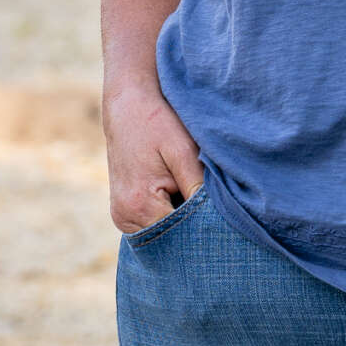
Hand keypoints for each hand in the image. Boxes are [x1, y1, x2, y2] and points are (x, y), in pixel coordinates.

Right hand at [103, 78, 203, 232]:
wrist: (127, 105)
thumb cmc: (157, 124)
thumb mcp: (184, 152)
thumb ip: (198, 189)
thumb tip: (216, 222)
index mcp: (139, 205)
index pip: (181, 237)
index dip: (205, 229)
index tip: (224, 221)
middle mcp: (124, 217)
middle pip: (171, 240)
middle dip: (194, 229)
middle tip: (216, 213)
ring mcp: (121, 217)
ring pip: (163, 234)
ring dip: (181, 223)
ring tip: (194, 197)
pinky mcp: (123, 212)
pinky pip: (153, 224)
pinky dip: (169, 215)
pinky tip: (180, 196)